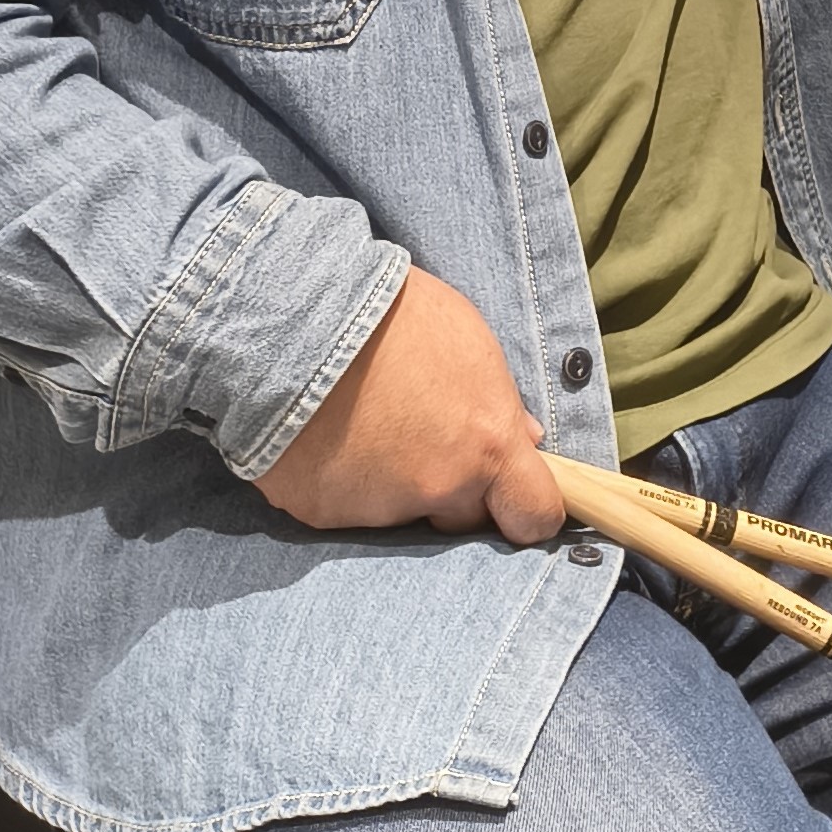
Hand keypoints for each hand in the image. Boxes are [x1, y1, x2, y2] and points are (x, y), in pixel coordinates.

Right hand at [255, 265, 564, 543]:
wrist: (299, 317)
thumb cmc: (395, 315)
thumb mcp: (471, 343)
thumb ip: (500, 405)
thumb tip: (523, 438)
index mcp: (486, 447)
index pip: (532, 516)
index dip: (528, 510)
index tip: (516, 497)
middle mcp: (436, 488)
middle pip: (461, 516)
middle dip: (453, 488)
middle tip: (424, 435)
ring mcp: (376, 508)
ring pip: (400, 511)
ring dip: (392, 480)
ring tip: (366, 419)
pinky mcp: (322, 512)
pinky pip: (346, 505)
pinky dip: (342, 479)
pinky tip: (330, 433)